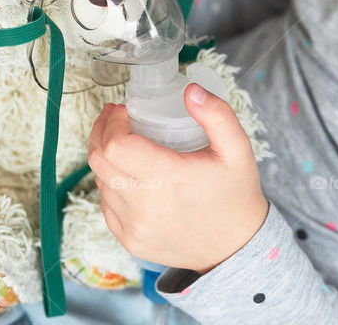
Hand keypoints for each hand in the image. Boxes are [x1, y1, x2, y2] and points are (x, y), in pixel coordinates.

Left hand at [88, 83, 268, 274]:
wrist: (237, 247)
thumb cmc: (236, 194)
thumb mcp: (237, 149)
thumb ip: (217, 115)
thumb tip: (191, 90)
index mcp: (169, 179)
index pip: (116, 146)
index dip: (112, 123)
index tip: (124, 111)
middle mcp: (145, 207)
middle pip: (99, 161)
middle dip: (101, 133)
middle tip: (114, 118)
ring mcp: (134, 227)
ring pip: (101, 183)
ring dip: (106, 159)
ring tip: (124, 145)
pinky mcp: (131, 241)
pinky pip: (106, 206)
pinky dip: (111, 185)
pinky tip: (129, 175)